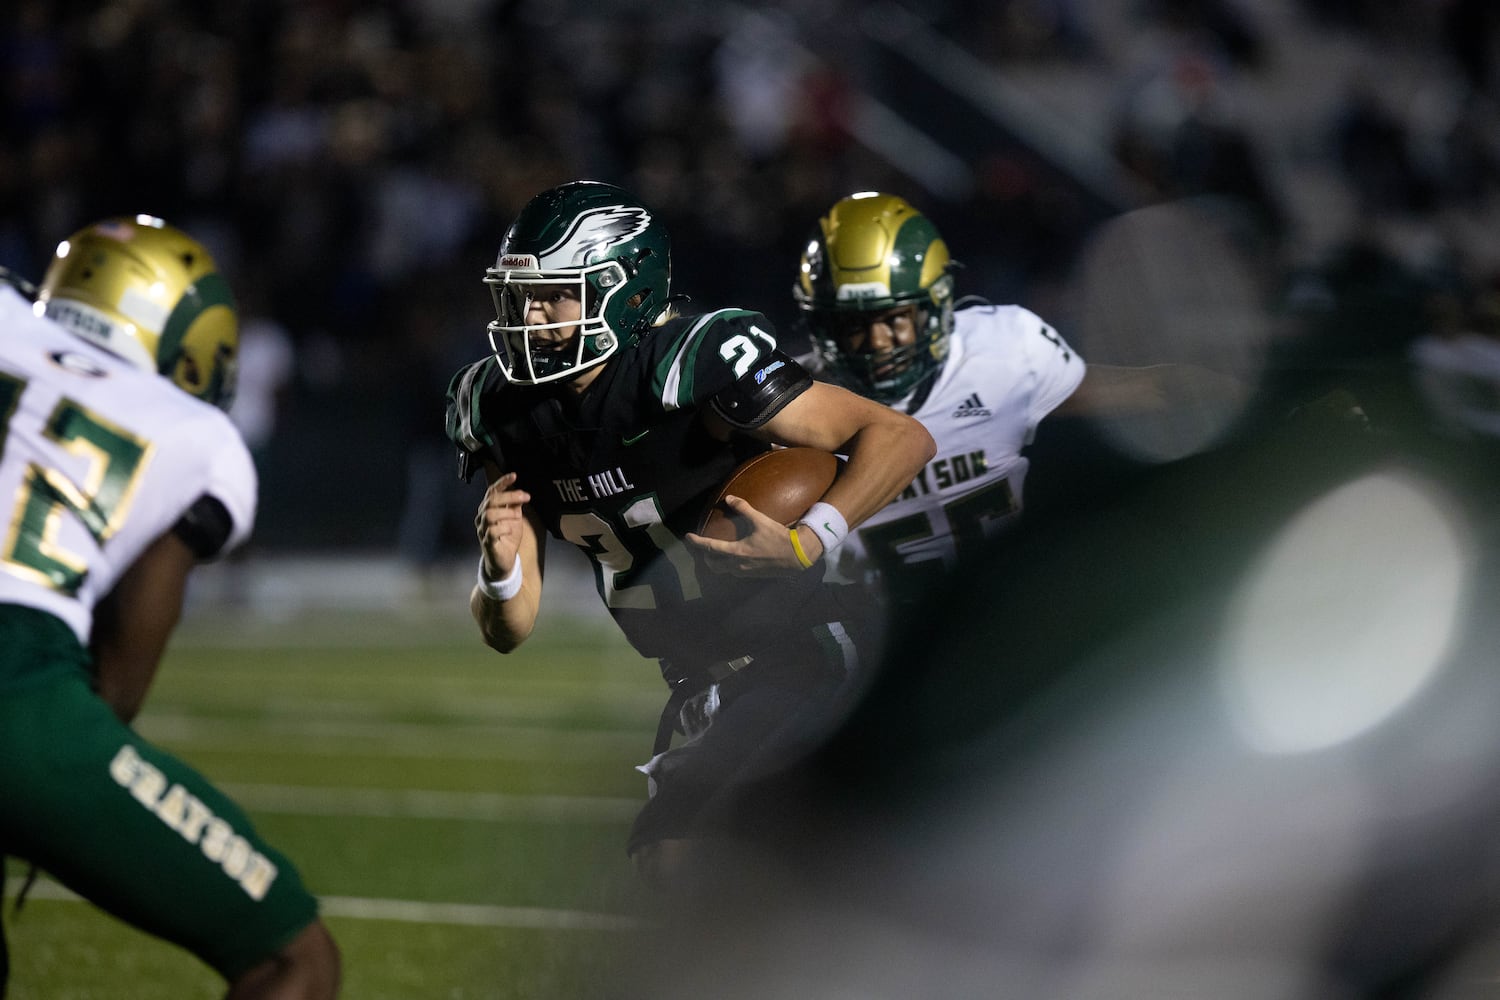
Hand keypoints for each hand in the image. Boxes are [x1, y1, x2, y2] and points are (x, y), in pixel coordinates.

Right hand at [476, 472, 530, 579]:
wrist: (504, 561)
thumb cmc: (507, 538)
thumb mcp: (515, 519)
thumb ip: (515, 506)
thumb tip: (521, 493)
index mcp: (489, 509)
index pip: (492, 492)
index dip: (502, 483)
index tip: (514, 476)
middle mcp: (482, 517)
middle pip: (491, 500)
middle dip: (509, 496)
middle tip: (525, 496)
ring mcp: (483, 530)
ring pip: (489, 514)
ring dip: (506, 513)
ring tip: (516, 517)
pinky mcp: (487, 542)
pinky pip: (492, 531)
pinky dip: (504, 528)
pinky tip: (510, 529)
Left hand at [685, 495, 821, 576]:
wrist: (797, 556)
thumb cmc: (778, 538)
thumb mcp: (760, 520)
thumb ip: (744, 508)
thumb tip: (729, 498)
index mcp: (736, 551)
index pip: (710, 547)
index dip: (697, 542)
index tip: (687, 537)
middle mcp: (737, 564)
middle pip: (713, 564)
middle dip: (704, 556)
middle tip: (701, 547)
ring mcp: (745, 572)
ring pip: (723, 570)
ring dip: (716, 563)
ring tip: (714, 554)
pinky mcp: (752, 576)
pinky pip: (734, 572)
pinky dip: (727, 566)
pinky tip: (732, 559)